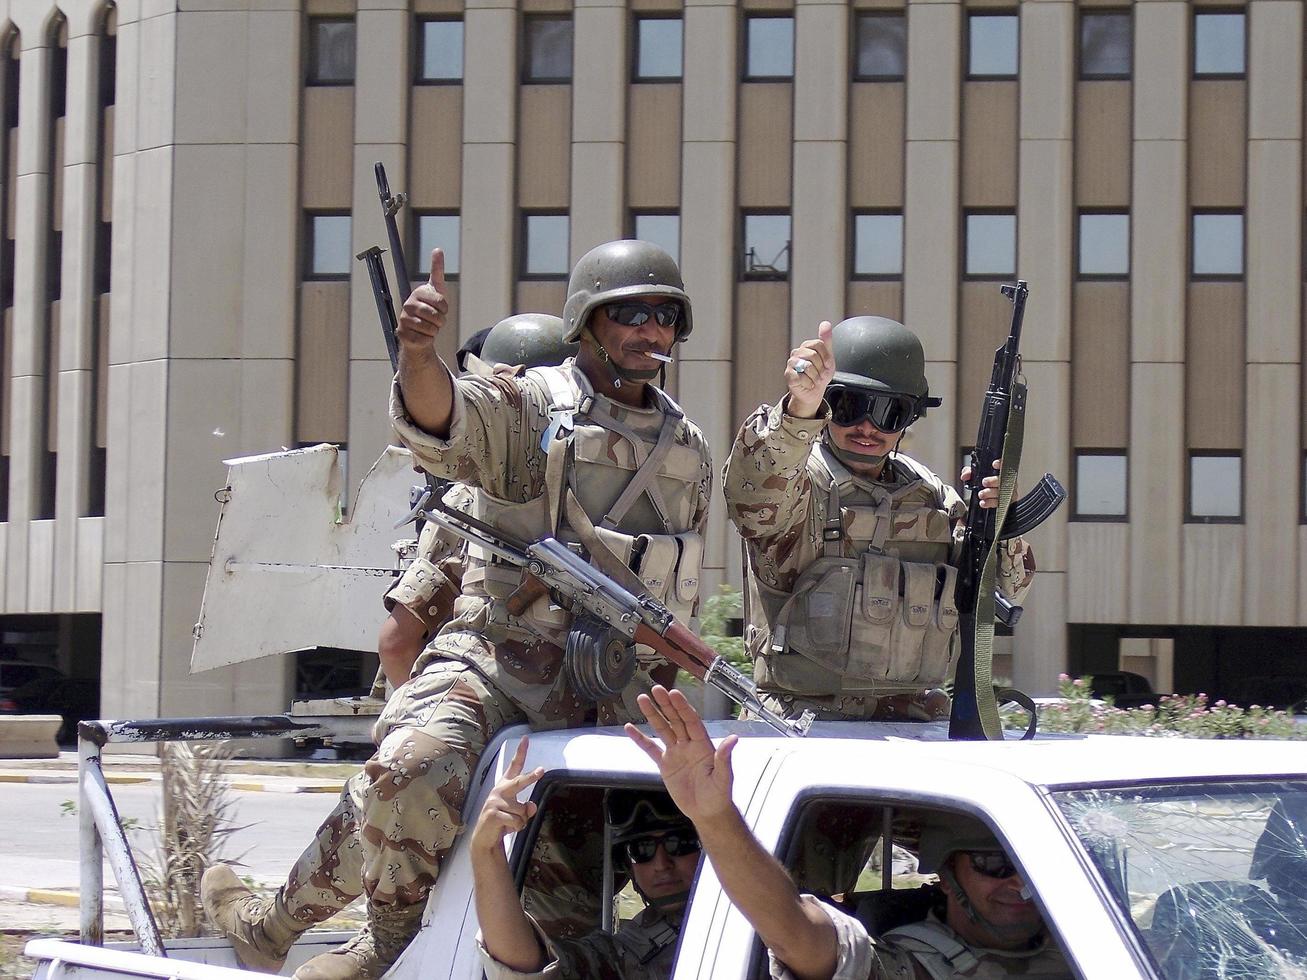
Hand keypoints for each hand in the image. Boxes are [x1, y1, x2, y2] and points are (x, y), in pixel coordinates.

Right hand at [397, 248, 448, 354]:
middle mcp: (408, 305)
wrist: (418, 330)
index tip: (440, 308)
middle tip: (434, 320)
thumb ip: (437, 270)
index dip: (445, 309)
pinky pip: (425, 340)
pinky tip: (422, 336)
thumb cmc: (429, 308)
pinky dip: (428, 340)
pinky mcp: (403, 335)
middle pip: (437, 317)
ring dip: (434, 331)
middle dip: (440, 321)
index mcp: (417, 293)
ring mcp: (404, 320)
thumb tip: (438, 249)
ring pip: (431, 329)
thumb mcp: (436, 289)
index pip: (441, 302)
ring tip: (428, 327)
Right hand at [469, 737, 543, 854]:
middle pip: (519, 782)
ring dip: (521, 821)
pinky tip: (505, 828)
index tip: (526, 739)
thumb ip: (526, 809)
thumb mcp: (517, 814)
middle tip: (541, 770)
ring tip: (509, 823)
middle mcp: (499, 790)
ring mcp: (494, 802)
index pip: (514, 766)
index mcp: (505, 786)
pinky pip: (517, 821)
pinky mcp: (493, 814)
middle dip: (531, 777)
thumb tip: (532, 805)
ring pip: (522, 811)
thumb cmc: (502, 822)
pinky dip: (516, 828)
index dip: (520, 752)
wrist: (484, 839)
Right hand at [624, 686, 737, 824]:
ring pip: (662, 729)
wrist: (707, 812)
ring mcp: (676, 753)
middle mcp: (688, 744)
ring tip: (642, 699)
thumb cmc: (719, 794)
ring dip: (652, 715)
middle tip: (656, 688)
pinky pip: (651, 749)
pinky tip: (630, 728)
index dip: (682, 707)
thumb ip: (724, 758)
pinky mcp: (665, 765)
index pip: (690, 721)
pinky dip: (640, 739)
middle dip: (665, 704)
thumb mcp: (723, 777)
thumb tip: (734, 739)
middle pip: (675, 720)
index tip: (673, 693)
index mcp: (702, 744)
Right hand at [785, 321, 836, 419]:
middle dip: (821, 368)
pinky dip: (809, 384)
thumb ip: (826, 341)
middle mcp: (797, 352)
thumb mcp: (827, 357)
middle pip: (814, 355)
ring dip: (816, 377)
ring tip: (814, 380)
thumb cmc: (820, 374)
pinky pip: (802, 377)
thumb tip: (825, 323)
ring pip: (808, 367)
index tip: (828, 365)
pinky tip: (808, 384)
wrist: (814, 392)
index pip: (819, 344)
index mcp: (806, 346)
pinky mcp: (788, 375)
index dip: (826, 357)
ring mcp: (791, 363)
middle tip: (820, 375)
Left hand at [961, 457, 1007, 509]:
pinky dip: (990, 503)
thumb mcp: (974, 476)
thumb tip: (965, 476)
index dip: (1001, 463)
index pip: (1003, 464)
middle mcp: (1005, 480)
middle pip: (1004, 479)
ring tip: (981, 494)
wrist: (985, 500)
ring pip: (1003, 491)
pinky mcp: (1006, 502)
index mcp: (999, 471)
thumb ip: (968, 472)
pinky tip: (983, 502)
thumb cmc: (983, 484)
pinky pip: (1000, 503)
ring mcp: (1007, 491)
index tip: (994, 464)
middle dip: (994, 480)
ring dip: (990, 492)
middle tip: (984, 482)